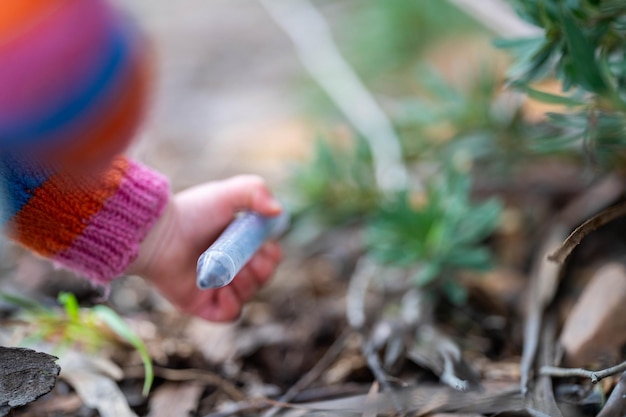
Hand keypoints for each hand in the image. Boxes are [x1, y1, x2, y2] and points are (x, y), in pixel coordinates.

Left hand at [127, 175, 282, 321]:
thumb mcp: (228, 192)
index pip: (269, 256)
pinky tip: (224, 288)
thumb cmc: (192, 212)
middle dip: (263, 270)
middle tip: (248, 260)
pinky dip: (233, 303)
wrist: (159, 235)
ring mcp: (217, 286)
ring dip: (247, 283)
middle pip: (263, 277)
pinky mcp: (204, 304)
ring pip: (249, 294)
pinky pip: (231, 313)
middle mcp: (229, 265)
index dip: (271, 254)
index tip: (264, 246)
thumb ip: (256, 191)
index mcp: (238, 243)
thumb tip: (279, 212)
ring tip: (230, 272)